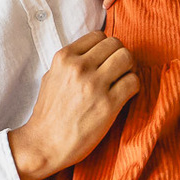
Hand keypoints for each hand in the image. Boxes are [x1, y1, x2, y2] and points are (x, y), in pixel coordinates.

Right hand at [9, 31, 138, 179]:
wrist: (45, 144)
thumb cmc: (48, 113)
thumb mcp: (51, 76)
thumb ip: (71, 62)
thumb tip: (93, 53)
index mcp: (64, 57)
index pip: (98, 35)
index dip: (106, 47)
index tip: (107, 59)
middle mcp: (79, 67)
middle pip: (115, 43)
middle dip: (120, 55)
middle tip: (120, 69)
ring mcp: (94, 85)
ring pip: (127, 58)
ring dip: (130, 68)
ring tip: (124, 80)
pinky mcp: (108, 104)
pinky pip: (133, 82)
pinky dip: (134, 86)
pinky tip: (127, 94)